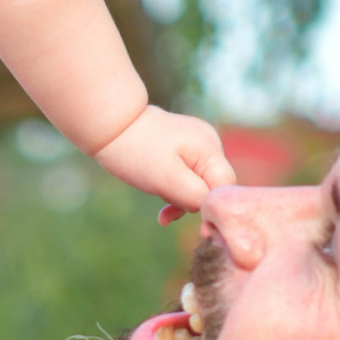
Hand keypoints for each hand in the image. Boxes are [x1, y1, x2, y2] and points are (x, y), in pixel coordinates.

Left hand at [91, 102, 234, 210]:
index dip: (209, 206)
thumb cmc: (137, 153)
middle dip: (191, 201)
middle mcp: (211, 142)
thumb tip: (211, 209)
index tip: (182, 213)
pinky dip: (176, 189)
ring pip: (201, 184)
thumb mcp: (167, 179)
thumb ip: (195, 196)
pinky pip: (190, 176)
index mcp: (210, 147)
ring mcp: (200, 144)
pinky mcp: (188, 148)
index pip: (225, 187)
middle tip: (165, 207)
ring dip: (180, 197)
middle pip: (214, 186)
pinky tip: (161, 196)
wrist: (113, 126)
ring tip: (158, 196)